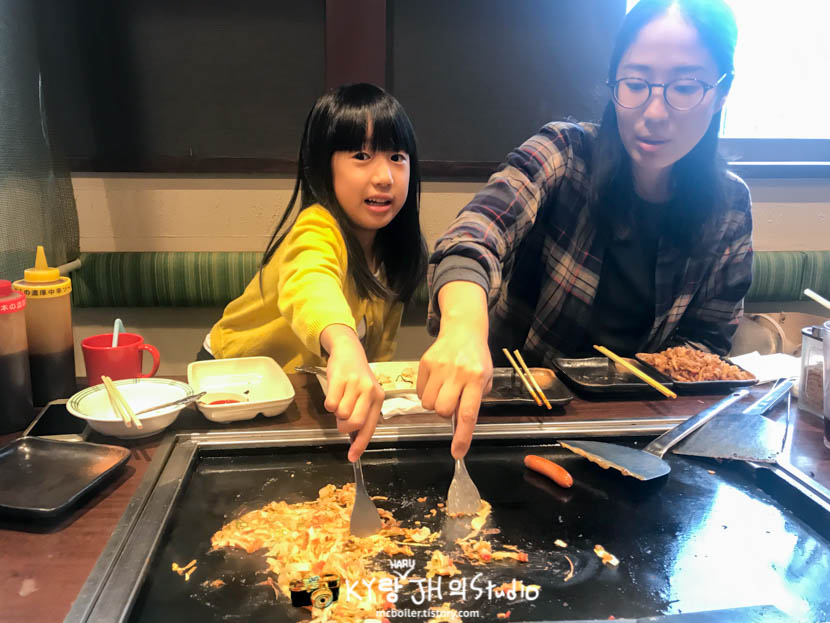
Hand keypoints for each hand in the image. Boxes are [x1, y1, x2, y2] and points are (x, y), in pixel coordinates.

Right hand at [320, 324, 383, 461]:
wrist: (349, 351)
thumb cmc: (357, 378)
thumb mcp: (366, 395)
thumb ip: (363, 415)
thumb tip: (354, 441)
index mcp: (378, 398)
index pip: (370, 427)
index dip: (360, 445)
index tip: (352, 458)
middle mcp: (370, 391)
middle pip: (355, 423)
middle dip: (344, 427)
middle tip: (341, 420)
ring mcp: (355, 384)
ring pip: (341, 414)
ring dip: (336, 413)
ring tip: (340, 400)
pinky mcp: (340, 378)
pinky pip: (330, 404)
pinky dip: (328, 404)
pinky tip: (334, 393)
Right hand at [417, 282, 491, 458]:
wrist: (463, 330)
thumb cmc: (477, 358)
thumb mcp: (485, 378)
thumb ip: (474, 400)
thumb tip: (461, 424)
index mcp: (477, 379)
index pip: (468, 413)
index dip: (462, 436)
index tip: (457, 453)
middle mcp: (458, 373)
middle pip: (443, 410)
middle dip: (445, 413)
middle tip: (451, 402)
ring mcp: (440, 368)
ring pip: (428, 404)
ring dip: (435, 404)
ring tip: (444, 390)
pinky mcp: (425, 363)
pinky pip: (420, 391)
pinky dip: (426, 393)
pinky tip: (436, 381)